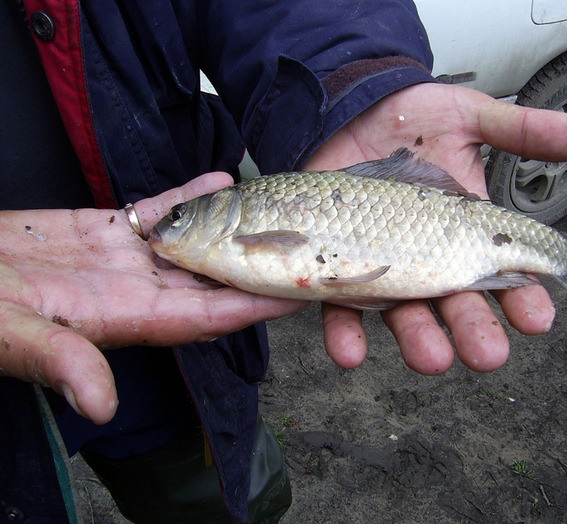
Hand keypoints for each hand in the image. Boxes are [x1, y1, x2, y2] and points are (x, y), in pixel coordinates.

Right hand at [0, 173, 305, 423]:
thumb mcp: (9, 331)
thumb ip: (57, 359)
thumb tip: (101, 403)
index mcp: (123, 318)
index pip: (206, 314)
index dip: (255, 303)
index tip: (302, 291)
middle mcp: (133, 291)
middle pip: (212, 280)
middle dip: (259, 265)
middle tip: (309, 244)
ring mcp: (120, 259)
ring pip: (191, 243)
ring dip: (234, 227)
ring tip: (278, 208)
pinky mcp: (101, 231)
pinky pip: (154, 211)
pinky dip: (187, 196)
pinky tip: (220, 177)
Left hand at [304, 83, 566, 373]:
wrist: (346, 110)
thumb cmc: (410, 117)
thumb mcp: (468, 117)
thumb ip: (521, 130)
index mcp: (464, 232)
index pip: (503, 273)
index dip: (523, 298)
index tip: (537, 318)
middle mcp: (427, 258)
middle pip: (456, 305)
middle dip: (474, 331)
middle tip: (488, 354)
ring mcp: (383, 267)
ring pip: (405, 315)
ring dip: (419, 340)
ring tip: (432, 359)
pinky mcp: (337, 267)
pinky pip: (340, 308)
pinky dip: (345, 334)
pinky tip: (351, 353)